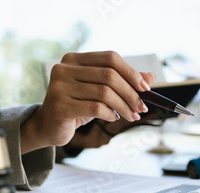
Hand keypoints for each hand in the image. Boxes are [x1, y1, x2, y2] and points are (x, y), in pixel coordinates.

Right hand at [20, 51, 155, 153]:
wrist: (48, 126)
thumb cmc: (76, 106)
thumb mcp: (98, 91)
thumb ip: (122, 81)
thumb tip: (151, 76)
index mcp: (74, 59)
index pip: (110, 58)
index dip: (131, 72)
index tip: (146, 88)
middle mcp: (64, 69)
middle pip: (109, 75)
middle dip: (131, 92)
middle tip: (141, 107)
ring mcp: (59, 87)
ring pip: (104, 92)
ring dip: (124, 106)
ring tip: (131, 116)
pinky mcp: (60, 106)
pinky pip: (95, 108)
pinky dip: (110, 114)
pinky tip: (113, 118)